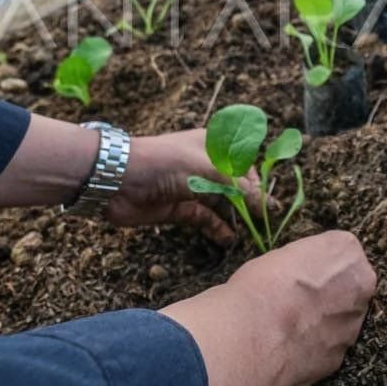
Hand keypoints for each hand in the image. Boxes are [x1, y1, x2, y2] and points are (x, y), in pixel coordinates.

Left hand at [108, 130, 262, 247]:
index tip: (268, 204)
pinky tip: (228, 239)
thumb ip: (241, 190)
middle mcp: (206, 166)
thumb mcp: (209, 172)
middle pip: (235, 186)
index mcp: (214, 146)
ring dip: (235, 220)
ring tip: (249, 237)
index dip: (257, 182)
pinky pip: (206, 219)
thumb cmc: (166, 163)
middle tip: (263, 226)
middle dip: (249, 205)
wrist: (117, 179)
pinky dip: (217, 229)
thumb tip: (269, 207)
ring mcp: (193, 188)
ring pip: (222, 205)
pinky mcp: (180, 208)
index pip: (245, 163)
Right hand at [228, 232, 375, 385]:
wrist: (253, 341)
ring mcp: (353, 325)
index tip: (299, 270)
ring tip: (289, 326)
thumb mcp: (278, 257)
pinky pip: (329, 346)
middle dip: (329, 291)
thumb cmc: (260, 287)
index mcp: (346, 250)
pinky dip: (314, 347)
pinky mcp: (341, 358)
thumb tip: (301, 276)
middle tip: (297, 298)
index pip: (339, 249)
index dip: (316, 262)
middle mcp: (360, 286)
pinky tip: (288, 348)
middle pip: (349, 284)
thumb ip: (303, 263)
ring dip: (323, 321)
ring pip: (342, 318)